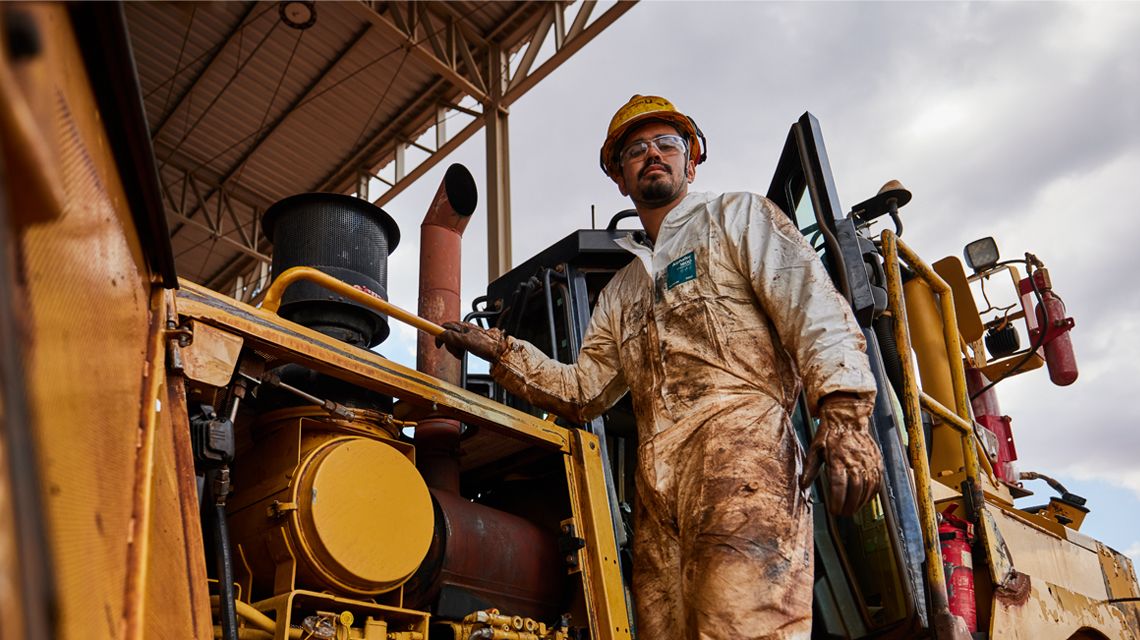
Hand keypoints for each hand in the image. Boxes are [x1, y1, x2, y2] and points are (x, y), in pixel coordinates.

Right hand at [434, 321, 506, 361]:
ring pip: (452, 342)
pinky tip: (464, 353)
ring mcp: (465, 334)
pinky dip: (459, 350)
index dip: (439, 335)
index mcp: (462, 326)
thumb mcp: (468, 342)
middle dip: (450, 346)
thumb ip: (453, 338)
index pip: (444, 327)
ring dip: (455, 350)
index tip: (438, 345)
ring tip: (462, 354)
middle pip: (447, 336)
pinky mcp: (468, 340)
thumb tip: (441, 335)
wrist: (500, 349)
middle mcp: (463, 329)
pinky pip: (458, 345)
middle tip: (457, 353)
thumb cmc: (487, 345)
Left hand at [800, 395, 881, 516]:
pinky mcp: (876, 460)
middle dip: (849, 505)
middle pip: (855, 489)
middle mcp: (854, 460)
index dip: (837, 501)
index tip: (833, 511)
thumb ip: (810, 468)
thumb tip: (803, 485)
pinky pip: (877, 480)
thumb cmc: (829, 434)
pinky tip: (865, 499)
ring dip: (861, 502)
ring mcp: (867, 461)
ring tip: (852, 509)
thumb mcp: (815, 449)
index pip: (838, 486)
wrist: (847, 418)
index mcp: (837, 458)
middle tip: (843, 514)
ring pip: (868, 487)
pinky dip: (872, 493)